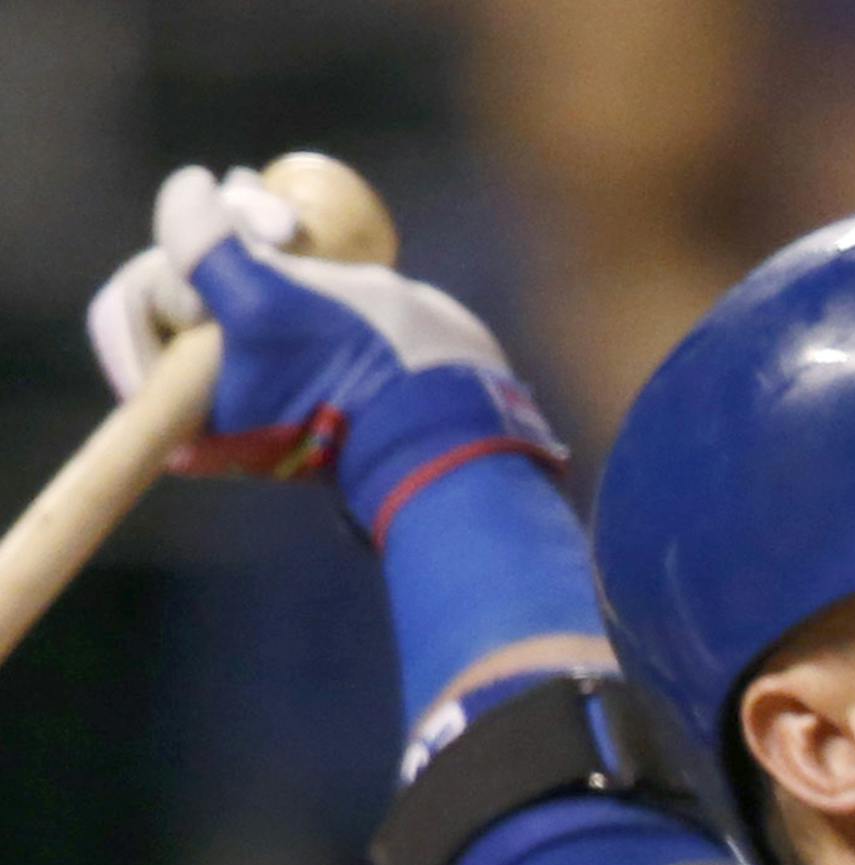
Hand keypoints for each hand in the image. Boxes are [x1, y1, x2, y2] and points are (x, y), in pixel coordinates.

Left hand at [87, 164, 563, 540]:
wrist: (450, 412)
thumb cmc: (356, 373)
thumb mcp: (266, 304)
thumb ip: (201, 245)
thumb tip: (184, 189)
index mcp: (187, 413)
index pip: (132, 310)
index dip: (166, 266)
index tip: (221, 268)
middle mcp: (212, 396)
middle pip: (176, 279)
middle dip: (216, 237)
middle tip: (277, 227)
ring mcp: (256, 372)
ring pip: (220, 270)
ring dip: (247, 229)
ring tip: (291, 223)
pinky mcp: (297, 351)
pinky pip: (260, 278)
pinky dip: (271, 244)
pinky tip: (292, 222)